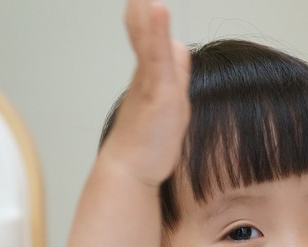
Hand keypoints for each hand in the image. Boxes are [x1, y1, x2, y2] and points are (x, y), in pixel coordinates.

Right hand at [100, 0, 190, 187]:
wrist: (130, 170)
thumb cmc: (148, 141)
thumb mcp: (170, 99)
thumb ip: (174, 72)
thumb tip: (177, 47)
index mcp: (149, 71)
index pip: (149, 29)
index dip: (146, 9)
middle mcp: (146, 72)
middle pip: (143, 27)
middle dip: (142, 4)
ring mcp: (150, 81)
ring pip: (147, 37)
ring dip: (145, 10)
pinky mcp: (157, 93)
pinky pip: (157, 57)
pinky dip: (156, 32)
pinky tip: (156, 8)